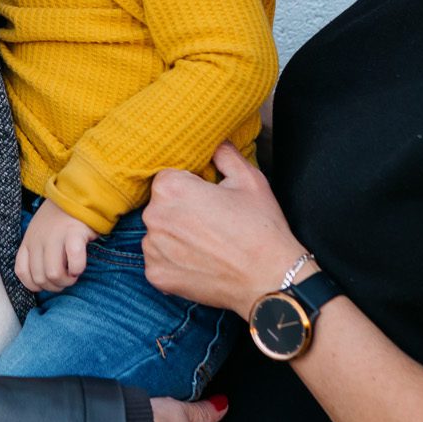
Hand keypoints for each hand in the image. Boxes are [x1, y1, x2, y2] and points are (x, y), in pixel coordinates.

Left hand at [14, 199, 96, 293]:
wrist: (77, 193)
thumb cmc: (61, 217)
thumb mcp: (39, 232)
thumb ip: (36, 251)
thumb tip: (43, 278)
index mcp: (29, 241)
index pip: (22, 273)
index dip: (35, 285)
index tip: (48, 283)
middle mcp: (38, 239)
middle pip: (40, 277)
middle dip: (55, 286)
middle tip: (66, 279)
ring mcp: (55, 236)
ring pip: (53, 273)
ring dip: (66, 280)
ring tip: (73, 274)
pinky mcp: (74, 233)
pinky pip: (74, 261)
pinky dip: (77, 269)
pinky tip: (79, 267)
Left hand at [143, 142, 303, 313]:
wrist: (269, 279)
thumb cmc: (261, 227)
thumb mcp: (249, 179)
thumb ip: (224, 154)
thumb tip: (215, 142)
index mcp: (171, 188)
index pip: (168, 177)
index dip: (190, 186)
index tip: (208, 199)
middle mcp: (154, 216)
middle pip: (160, 205)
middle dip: (180, 210)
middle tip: (211, 222)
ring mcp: (153, 249)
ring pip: (158, 233)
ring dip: (175, 236)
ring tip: (208, 244)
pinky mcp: (156, 275)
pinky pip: (159, 260)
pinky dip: (174, 261)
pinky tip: (200, 261)